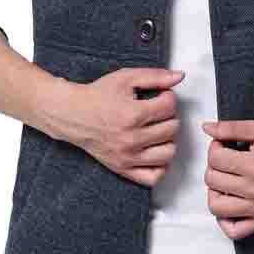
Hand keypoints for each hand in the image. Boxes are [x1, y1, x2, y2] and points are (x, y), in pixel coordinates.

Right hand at [61, 67, 184, 186]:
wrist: (73, 114)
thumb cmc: (99, 95)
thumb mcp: (126, 78)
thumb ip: (155, 76)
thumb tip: (180, 76)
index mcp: (133, 115)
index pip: (169, 107)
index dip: (168, 97)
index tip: (160, 96)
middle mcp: (131, 138)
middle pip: (172, 129)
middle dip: (169, 116)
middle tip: (157, 111)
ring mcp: (128, 157)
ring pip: (168, 153)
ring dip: (168, 139)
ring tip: (158, 130)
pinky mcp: (123, 169)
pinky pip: (153, 177)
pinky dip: (160, 165)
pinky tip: (154, 150)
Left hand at [201, 119, 253, 239]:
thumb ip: (230, 128)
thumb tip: (206, 128)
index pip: (215, 158)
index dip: (214, 148)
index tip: (222, 146)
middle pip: (212, 180)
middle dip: (214, 166)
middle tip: (224, 160)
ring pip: (216, 206)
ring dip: (214, 191)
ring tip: (224, 181)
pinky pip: (235, 230)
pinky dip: (225, 220)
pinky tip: (229, 203)